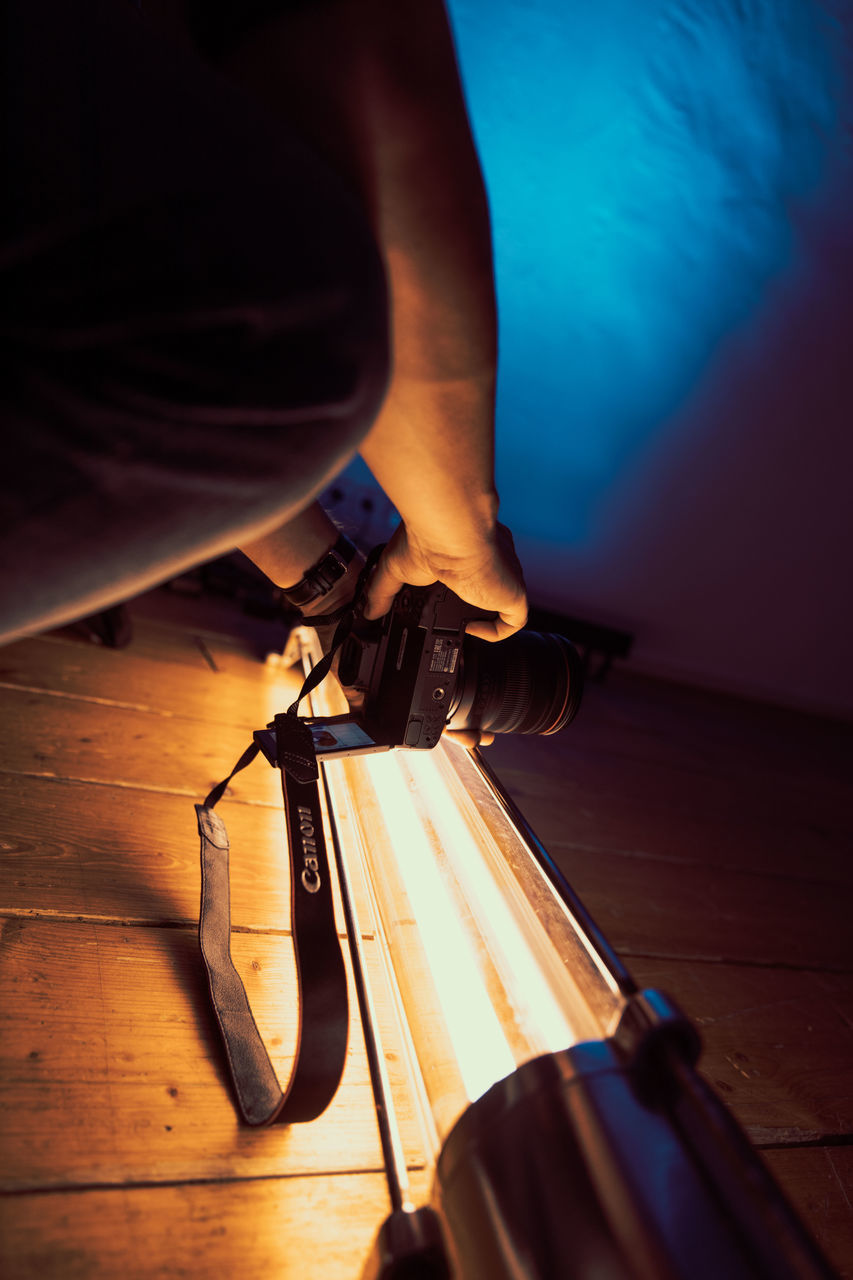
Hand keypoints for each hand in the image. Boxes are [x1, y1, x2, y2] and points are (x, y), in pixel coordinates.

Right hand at [363, 521, 527, 641]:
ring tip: (460, 628)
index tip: (441, 608)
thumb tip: (367, 613)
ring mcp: (504, 577)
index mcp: (468, 548)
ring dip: (484, 618)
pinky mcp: (513, 592)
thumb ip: (380, 591)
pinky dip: (495, 632)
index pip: (472, 572)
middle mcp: (492, 560)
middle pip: (489, 590)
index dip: (461, 592)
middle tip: (449, 622)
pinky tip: (472, 630)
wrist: (449, 532)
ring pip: (503, 604)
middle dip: (473, 608)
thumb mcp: (393, 568)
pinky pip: (514, 621)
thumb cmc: (425, 537)